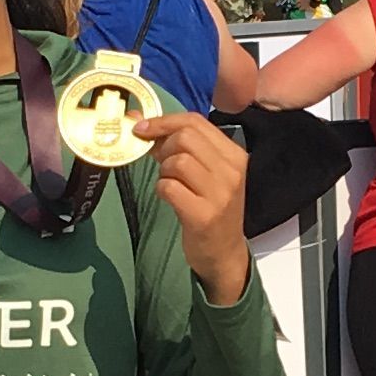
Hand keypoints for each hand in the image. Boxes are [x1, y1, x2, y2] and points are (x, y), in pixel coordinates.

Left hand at [137, 108, 251, 304]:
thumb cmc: (211, 209)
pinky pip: (169, 187)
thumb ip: (184, 148)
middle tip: (162, 164)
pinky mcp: (203, 215)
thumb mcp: (207, 174)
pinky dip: (162, 190)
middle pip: (184, 137)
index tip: (141, 128)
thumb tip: (141, 125)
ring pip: (177, 161)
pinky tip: (170, 198)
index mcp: (234, 155)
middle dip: (163, 147)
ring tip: (171, 184)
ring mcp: (219, 193)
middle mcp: (231, 171)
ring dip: (163, 171)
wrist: (224, 254)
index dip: (163, 121)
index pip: (195, 121)